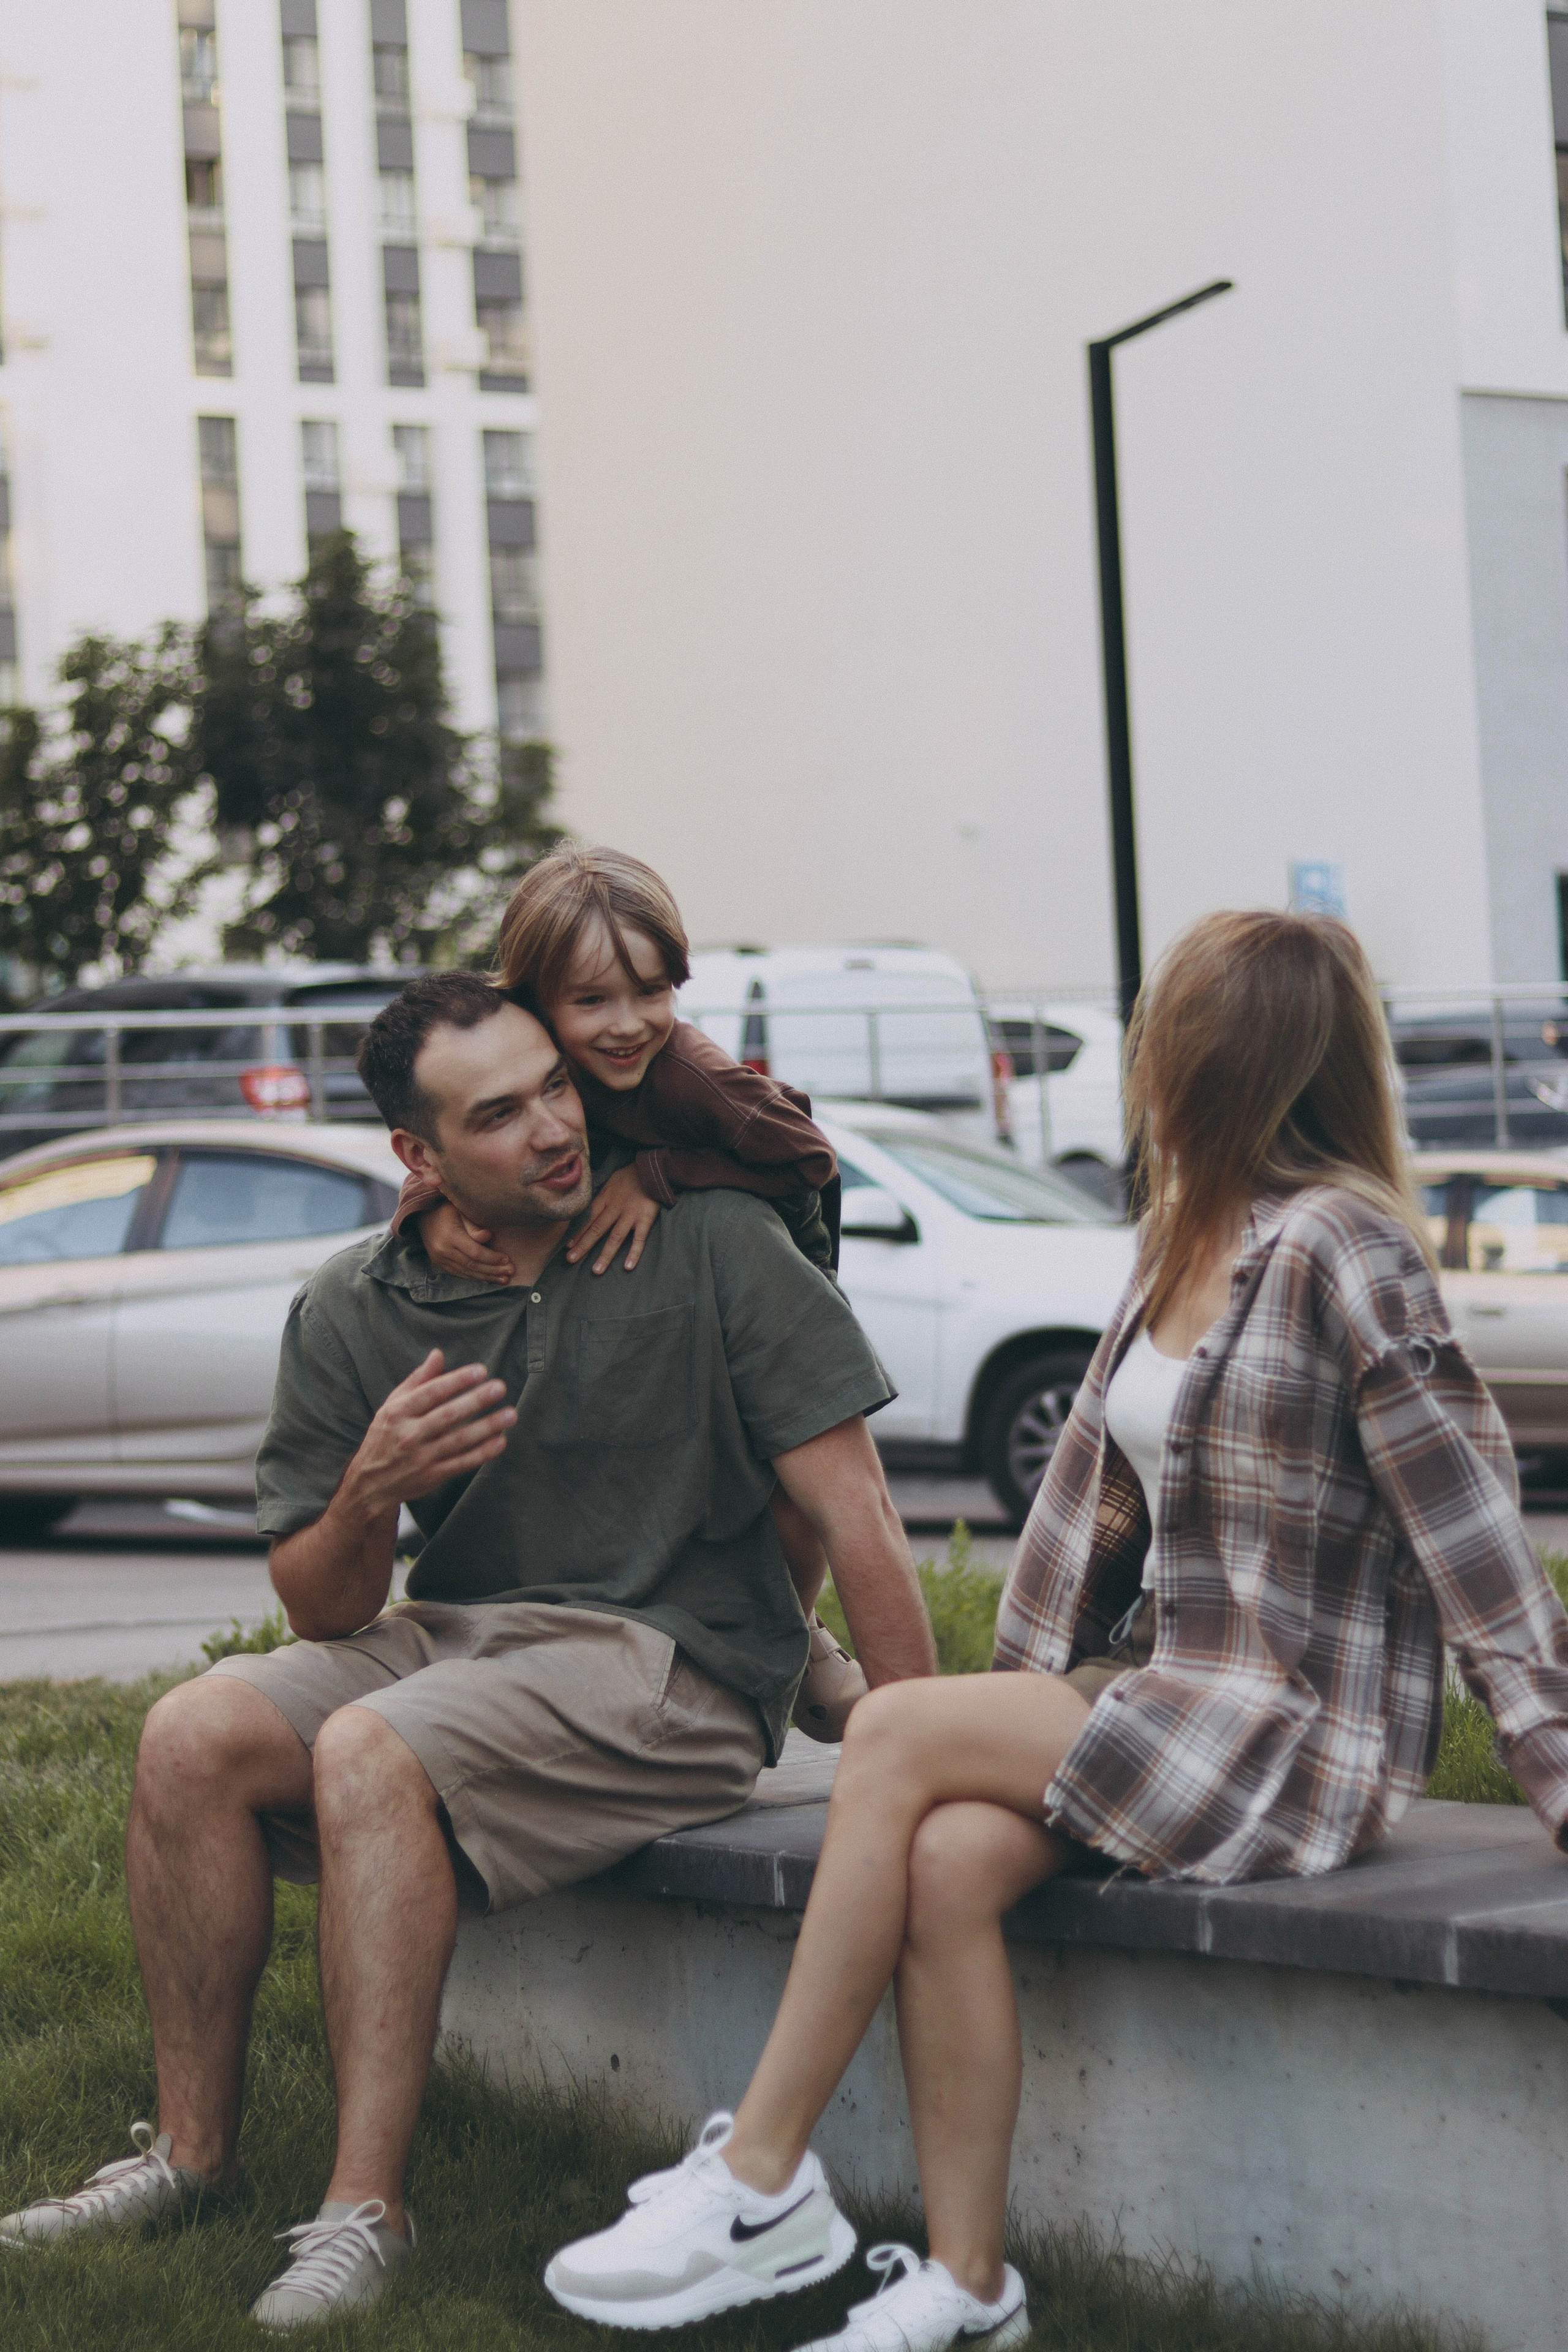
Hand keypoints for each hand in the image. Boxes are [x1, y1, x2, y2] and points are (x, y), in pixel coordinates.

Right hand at [342, 1349, 516, 1516]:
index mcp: (397, 1413)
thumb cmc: (386, 1435)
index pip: (430, 1393)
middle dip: (475, 1400)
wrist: (371, 1483)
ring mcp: (421, 1458)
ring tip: (510, 1414)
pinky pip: (461, 1463)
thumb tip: (438, 1354)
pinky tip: (500, 1441)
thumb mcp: (392, 1405)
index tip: (480, 1371)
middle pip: (447, 1415)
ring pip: (458, 1440)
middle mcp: (408, 1435)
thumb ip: (418, 1380)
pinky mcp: (432, 1476)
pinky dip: (482, 1453)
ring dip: (487, 1427)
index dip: (456, 1381)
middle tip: (500, 1388)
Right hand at [418, 1201, 513, 1283]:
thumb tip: (487, 1236)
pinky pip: (460, 1274)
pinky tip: (489, 1279)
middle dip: (494, 1270)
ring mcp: (440, 1259)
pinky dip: (476, 1277)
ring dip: (487, 1277)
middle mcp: (443, 1251)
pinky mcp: (440, 1264)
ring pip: (467, 1272)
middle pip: (473, 1265)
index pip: (475, 1253)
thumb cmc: (447, 1210)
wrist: (422, 1217)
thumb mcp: (460, 1209)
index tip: (508, 1259)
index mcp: (450, 1236)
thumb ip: (473, 1223)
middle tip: (511, 1272)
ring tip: (504, 1279)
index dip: (493, 1258)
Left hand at [565, 1164, 661, 1272]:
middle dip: (583, 1245)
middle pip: (597, 1229)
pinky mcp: (645, 1219)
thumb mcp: (610, 1182)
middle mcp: (615, 1208)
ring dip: (605, 1255)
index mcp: (605, 1199)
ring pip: (615, 1237)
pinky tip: (627, 1266)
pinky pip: (639, 1239)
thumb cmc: (631, 1176)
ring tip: (596, 1270)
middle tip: (571, 1259)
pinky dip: (634, 1252)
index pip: (588, 1218)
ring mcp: (630, 1215)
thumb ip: (601, 1197)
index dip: (577, 1233)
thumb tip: (589, 1209)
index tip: (567, 1246)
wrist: (653, 1169)